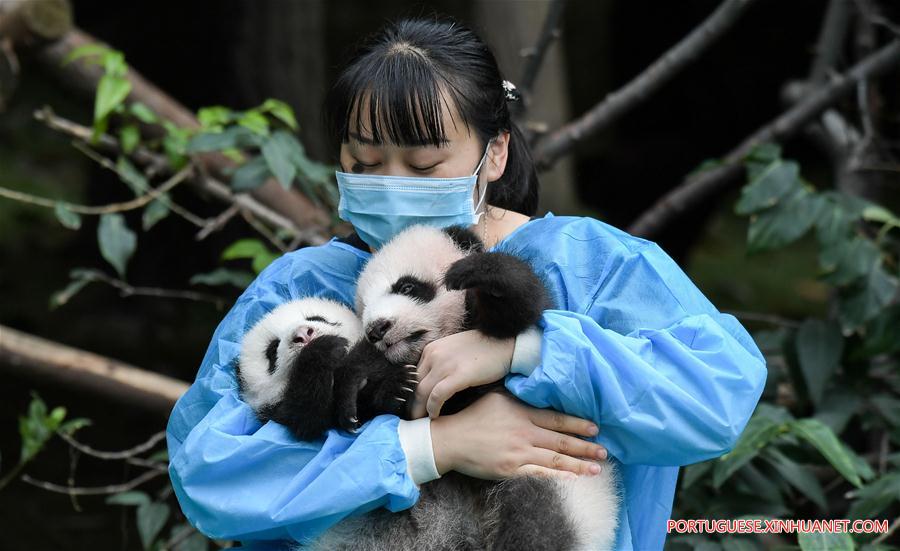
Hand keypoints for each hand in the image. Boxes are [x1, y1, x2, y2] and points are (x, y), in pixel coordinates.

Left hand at [410, 330, 513, 418]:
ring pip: (422, 392)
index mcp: (432, 349)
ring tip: (421, 421)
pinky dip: (433, 408)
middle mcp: (434, 355)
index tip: (414, 405)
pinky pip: (437, 396)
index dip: (412, 393)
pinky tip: (435, 415)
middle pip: (415, 385)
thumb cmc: (484, 349)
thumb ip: (442, 362)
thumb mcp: (455, 350)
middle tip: (413, 418)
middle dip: (412, 404)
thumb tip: (434, 382)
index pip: (414, 375)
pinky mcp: (457, 375)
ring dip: (420, 409)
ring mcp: (445, 364)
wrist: (506, 344)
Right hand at [430, 392, 607, 479]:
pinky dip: (557, 478)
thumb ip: (519, 397)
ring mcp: (518, 452)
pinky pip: (539, 475)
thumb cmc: (472, 417)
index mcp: (521, 412)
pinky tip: (572, 481)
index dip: (577, 424)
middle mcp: (524, 432)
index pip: (556, 419)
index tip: (596, 429)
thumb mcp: (497, 398)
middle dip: (585, 447)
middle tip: (604, 451)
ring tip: (596, 469)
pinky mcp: (510, 470)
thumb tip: (538, 390)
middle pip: (560, 441)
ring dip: (577, 465)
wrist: (450, 439)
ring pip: (554, 460)